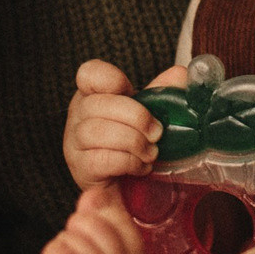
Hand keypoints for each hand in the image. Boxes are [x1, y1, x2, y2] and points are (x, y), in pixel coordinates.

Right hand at [63, 60, 184, 186]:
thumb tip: (179, 74)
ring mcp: (75, 142)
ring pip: (97, 132)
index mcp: (93, 93)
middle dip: (136, 117)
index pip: (89, 74)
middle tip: (157, 132)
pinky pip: (102, 160)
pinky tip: (141, 166)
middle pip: (98, 104)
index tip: (131, 91)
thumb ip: (161, 91)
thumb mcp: (146, 111)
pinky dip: (128, 162)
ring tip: (151, 152)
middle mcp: (79, 114)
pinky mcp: (82, 168)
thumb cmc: (131, 139)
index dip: (111, 79)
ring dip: (133, 142)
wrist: (121, 180)